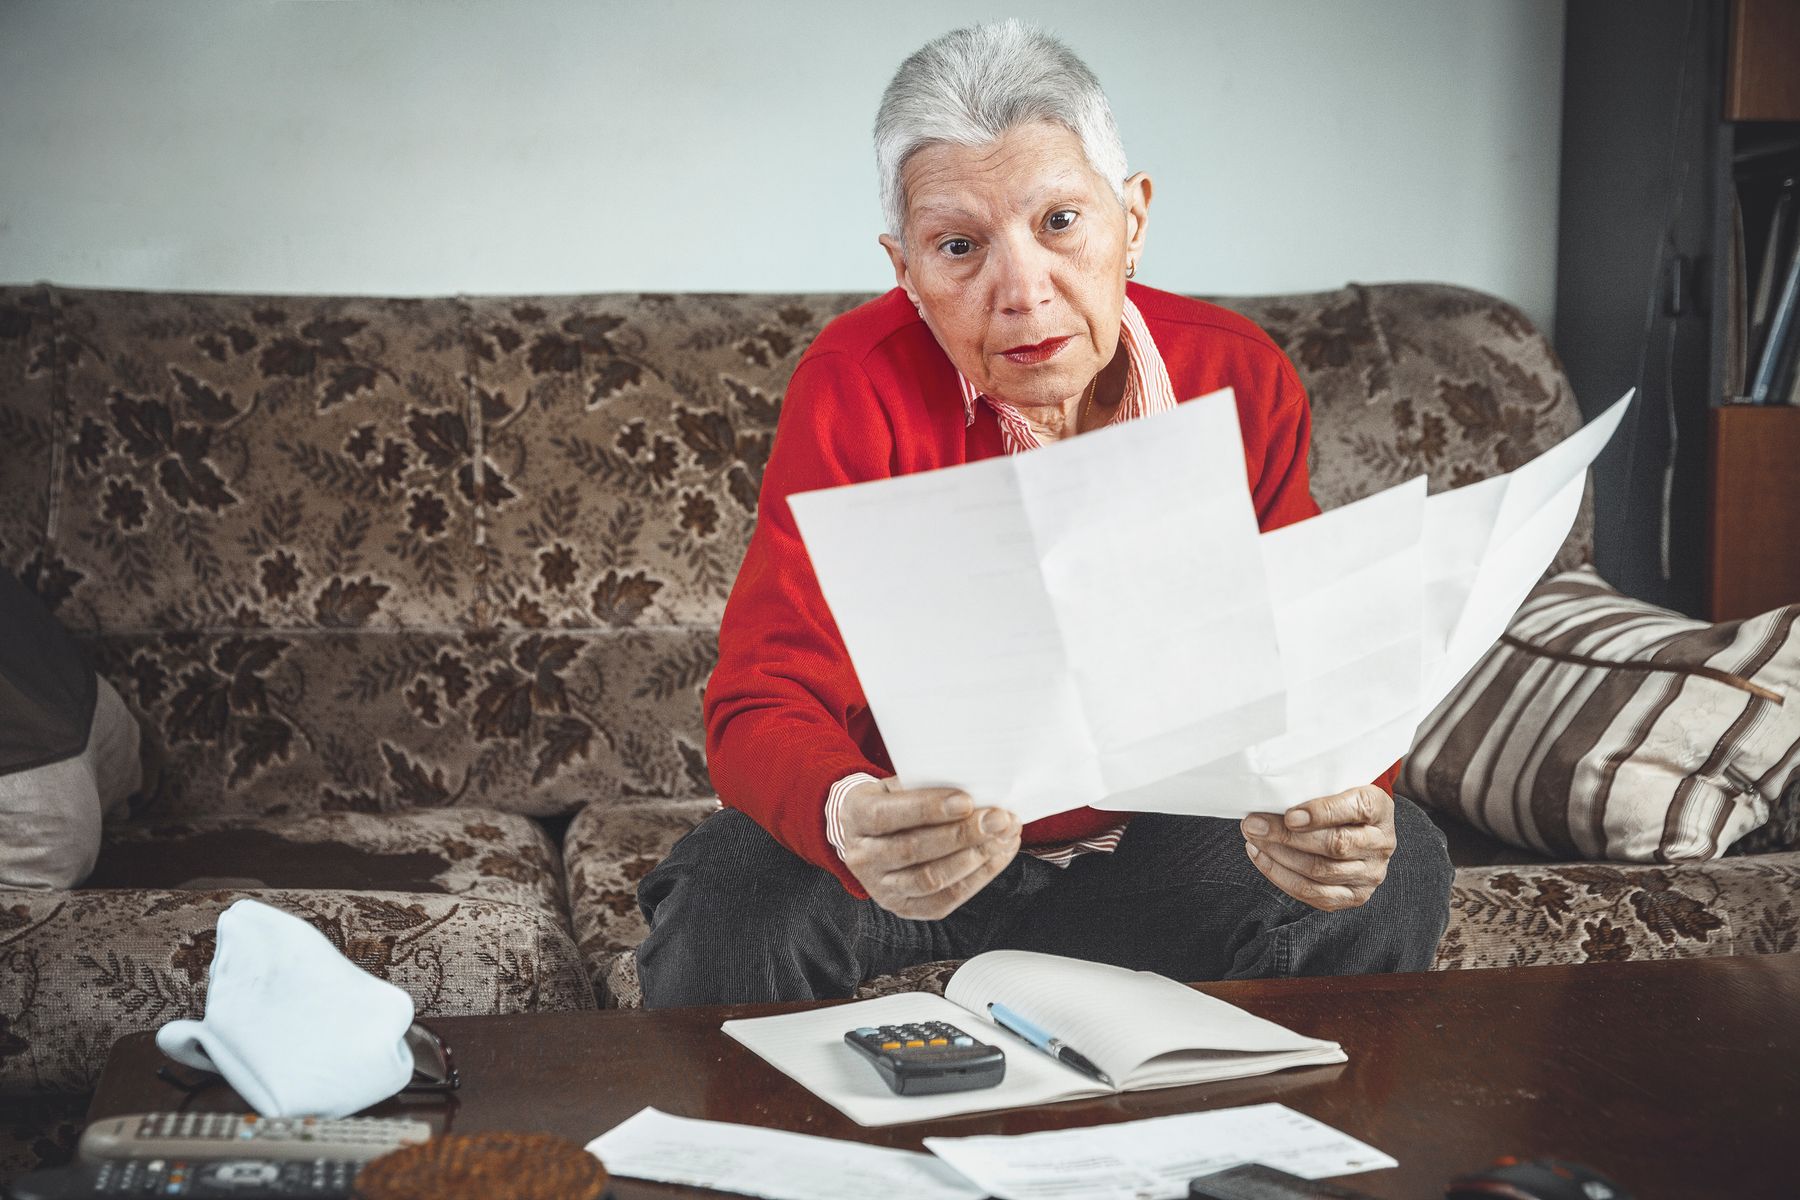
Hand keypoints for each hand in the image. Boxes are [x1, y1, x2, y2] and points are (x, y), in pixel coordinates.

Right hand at [838, 778, 1020, 919]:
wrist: (869, 835)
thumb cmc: (893, 802)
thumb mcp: (897, 784)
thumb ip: (926, 785)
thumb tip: (976, 787)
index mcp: (856, 817)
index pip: (888, 815)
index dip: (928, 808)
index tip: (967, 800)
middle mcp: (862, 857)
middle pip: (913, 850)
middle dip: (963, 834)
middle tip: (999, 819)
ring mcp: (881, 888)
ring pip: (930, 880)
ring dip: (974, 859)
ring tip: (1004, 837)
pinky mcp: (904, 907)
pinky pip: (945, 899)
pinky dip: (977, 878)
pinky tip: (997, 856)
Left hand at [1240, 784, 1395, 910]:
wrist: (1358, 829)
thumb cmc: (1338, 802)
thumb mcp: (1336, 785)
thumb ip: (1313, 788)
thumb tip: (1270, 796)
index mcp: (1379, 808)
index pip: (1356, 808)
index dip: (1322, 813)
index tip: (1289, 814)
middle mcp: (1381, 843)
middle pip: (1334, 844)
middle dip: (1287, 836)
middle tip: (1254, 824)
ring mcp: (1370, 873)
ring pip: (1320, 871)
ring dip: (1278, 856)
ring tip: (1254, 839)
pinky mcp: (1354, 896)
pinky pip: (1314, 893)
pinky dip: (1282, 876)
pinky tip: (1262, 857)